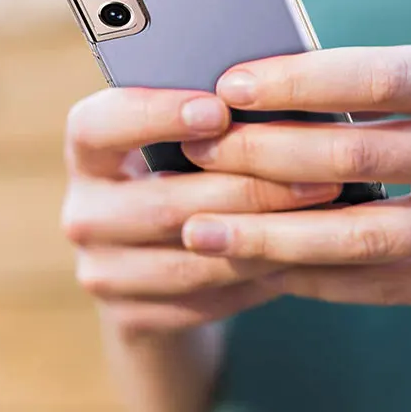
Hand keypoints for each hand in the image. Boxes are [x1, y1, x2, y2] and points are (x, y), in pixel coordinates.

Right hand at [63, 87, 340, 334]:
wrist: (161, 255)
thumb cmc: (188, 171)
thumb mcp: (189, 138)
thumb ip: (215, 118)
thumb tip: (281, 94)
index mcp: (89, 150)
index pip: (100, 125)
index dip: (157, 115)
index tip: (220, 110)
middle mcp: (83, 211)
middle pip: (163, 203)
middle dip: (251, 190)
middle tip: (321, 178)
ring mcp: (101, 270)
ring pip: (191, 260)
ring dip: (265, 241)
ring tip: (327, 222)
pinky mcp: (129, 317)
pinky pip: (204, 301)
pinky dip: (258, 279)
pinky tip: (302, 259)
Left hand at [180, 45, 410, 302]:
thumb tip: (307, 89)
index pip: (379, 75)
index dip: (298, 79)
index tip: (232, 82)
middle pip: (356, 158)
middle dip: (262, 155)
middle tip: (195, 149)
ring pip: (363, 237)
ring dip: (272, 236)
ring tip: (202, 228)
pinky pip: (390, 284)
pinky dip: (323, 278)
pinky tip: (270, 268)